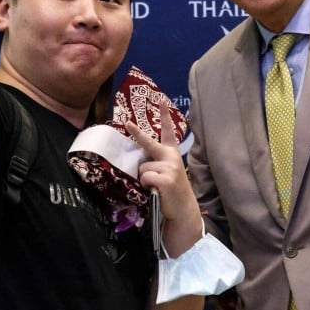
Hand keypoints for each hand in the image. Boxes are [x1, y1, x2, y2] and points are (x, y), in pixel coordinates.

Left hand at [126, 102, 201, 255]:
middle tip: (126, 123)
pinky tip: (156, 191)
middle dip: (137, 133)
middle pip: (149, 143)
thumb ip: (157, 162)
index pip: (169, 131)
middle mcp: (172, 157)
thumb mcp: (168, 172)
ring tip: (155, 187)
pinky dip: (146, 185)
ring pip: (142, 168)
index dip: (165, 116)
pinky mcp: (165, 178)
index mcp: (172, 153)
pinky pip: (145, 177)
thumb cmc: (172, 190)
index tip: (161, 100)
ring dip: (144, 178)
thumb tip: (140, 160)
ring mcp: (169, 167)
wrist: (183, 208)